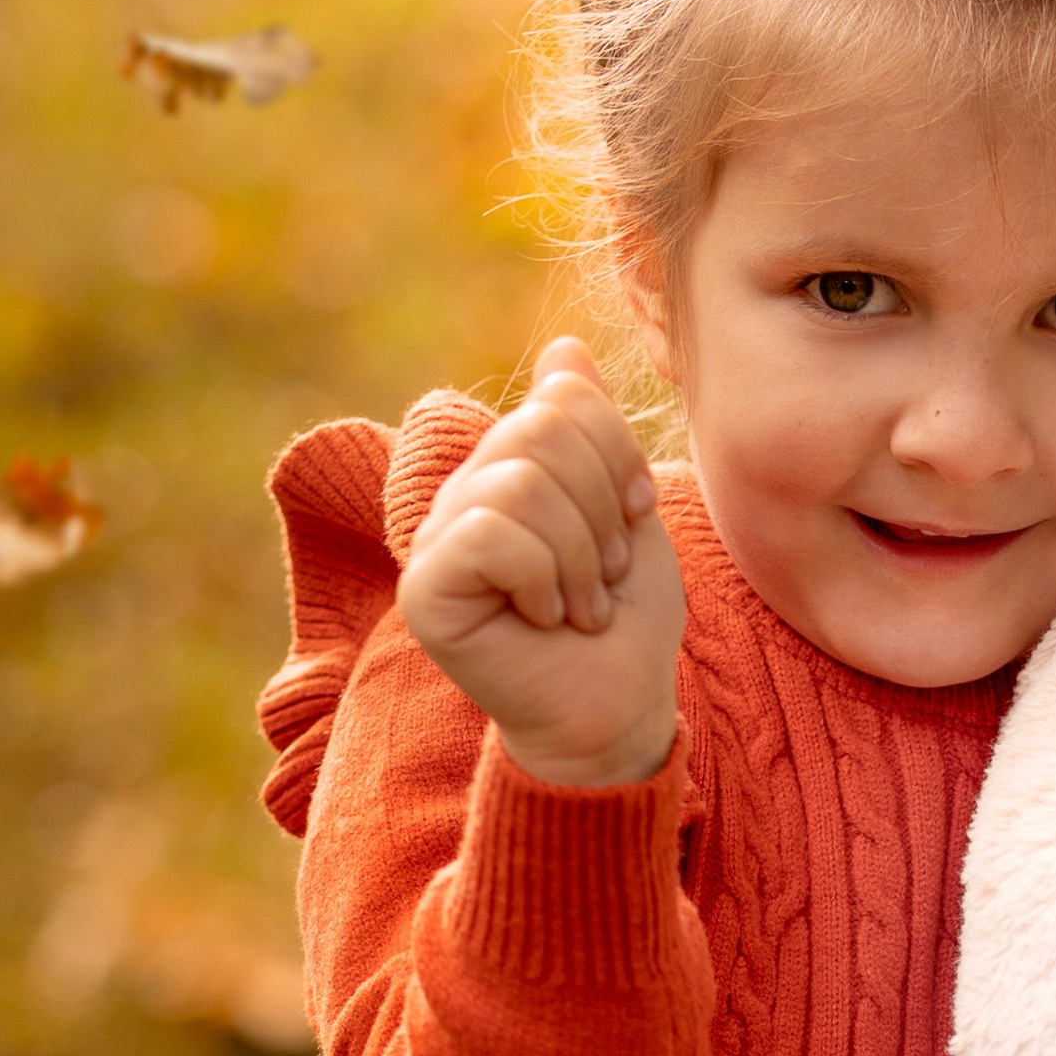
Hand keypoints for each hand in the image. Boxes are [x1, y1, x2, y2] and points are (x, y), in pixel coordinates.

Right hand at [398, 341, 683, 788]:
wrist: (619, 709)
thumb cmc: (625, 619)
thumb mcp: (623, 508)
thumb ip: (591, 431)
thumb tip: (563, 346)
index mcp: (509, 466)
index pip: (563, 400)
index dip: (617, 457)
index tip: (629, 520)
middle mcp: (464, 492)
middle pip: (540, 431)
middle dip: (599, 510)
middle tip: (603, 576)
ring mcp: (438, 539)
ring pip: (518, 484)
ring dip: (578, 556)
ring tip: (581, 605)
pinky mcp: (425, 589)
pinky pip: (491, 536)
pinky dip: (542, 578)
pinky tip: (546, 619)